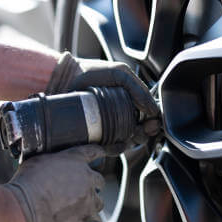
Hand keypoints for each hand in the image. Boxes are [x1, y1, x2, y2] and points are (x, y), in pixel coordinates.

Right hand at [5, 145, 105, 221]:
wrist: (22, 211)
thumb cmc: (25, 186)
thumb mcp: (36, 162)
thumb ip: (51, 162)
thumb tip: (50, 166)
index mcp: (75, 160)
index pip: (94, 152)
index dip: (97, 155)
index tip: (98, 156)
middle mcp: (86, 178)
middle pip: (99, 180)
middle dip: (92, 184)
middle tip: (80, 189)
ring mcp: (88, 200)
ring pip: (98, 202)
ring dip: (90, 204)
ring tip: (77, 208)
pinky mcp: (86, 220)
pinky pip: (93, 221)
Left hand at [46, 53, 160, 143]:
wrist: (67, 78)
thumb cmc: (92, 72)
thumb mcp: (120, 74)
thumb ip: (139, 90)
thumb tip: (154, 110)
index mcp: (129, 102)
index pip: (146, 117)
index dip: (152, 122)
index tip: (153, 123)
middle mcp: (119, 116)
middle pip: (139, 132)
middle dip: (144, 133)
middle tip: (144, 129)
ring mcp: (107, 127)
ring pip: (126, 142)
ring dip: (132, 141)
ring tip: (130, 134)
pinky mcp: (94, 137)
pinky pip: (109, 148)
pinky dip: (115, 148)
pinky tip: (117, 143)